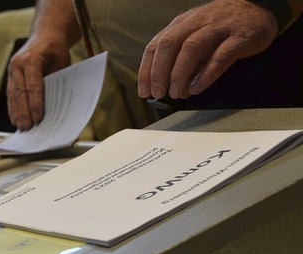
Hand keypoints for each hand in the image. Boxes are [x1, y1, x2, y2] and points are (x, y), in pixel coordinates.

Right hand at [7, 35, 70, 130]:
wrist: (45, 35)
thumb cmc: (55, 49)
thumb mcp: (62, 62)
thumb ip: (56, 81)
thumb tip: (53, 106)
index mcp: (31, 59)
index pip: (33, 86)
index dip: (35, 104)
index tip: (39, 118)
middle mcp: (17, 64)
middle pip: (20, 93)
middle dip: (24, 112)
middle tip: (28, 127)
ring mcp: (12, 70)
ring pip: (12, 95)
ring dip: (17, 113)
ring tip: (21, 127)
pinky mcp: (10, 76)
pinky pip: (10, 94)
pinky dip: (12, 108)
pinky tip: (15, 119)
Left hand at [138, 0, 277, 99]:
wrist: (260, 9)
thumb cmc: (222, 28)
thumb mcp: (196, 36)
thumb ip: (180, 58)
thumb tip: (165, 86)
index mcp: (182, 23)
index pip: (156, 45)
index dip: (146, 69)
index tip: (144, 91)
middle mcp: (197, 22)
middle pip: (170, 44)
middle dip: (160, 72)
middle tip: (158, 93)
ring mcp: (219, 27)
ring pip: (192, 48)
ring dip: (180, 73)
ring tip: (176, 93)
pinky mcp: (240, 37)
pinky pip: (220, 56)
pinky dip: (206, 74)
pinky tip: (197, 87)